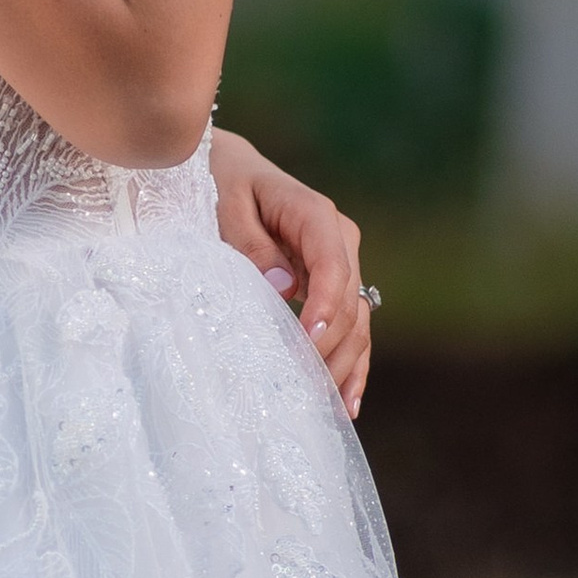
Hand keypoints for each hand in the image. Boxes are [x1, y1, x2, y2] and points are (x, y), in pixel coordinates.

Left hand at [208, 128, 372, 418]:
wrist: (228, 170)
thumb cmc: (220, 182)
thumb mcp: (225, 203)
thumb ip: (251, 243)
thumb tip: (283, 287)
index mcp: (315, 215)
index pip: (333, 267)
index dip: (325, 307)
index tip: (308, 341)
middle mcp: (339, 240)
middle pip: (349, 301)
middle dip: (331, 347)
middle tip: (306, 387)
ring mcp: (341, 264)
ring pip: (357, 321)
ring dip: (346, 365)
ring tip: (330, 407)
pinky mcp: (333, 286)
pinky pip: (351, 328)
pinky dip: (351, 364)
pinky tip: (346, 402)